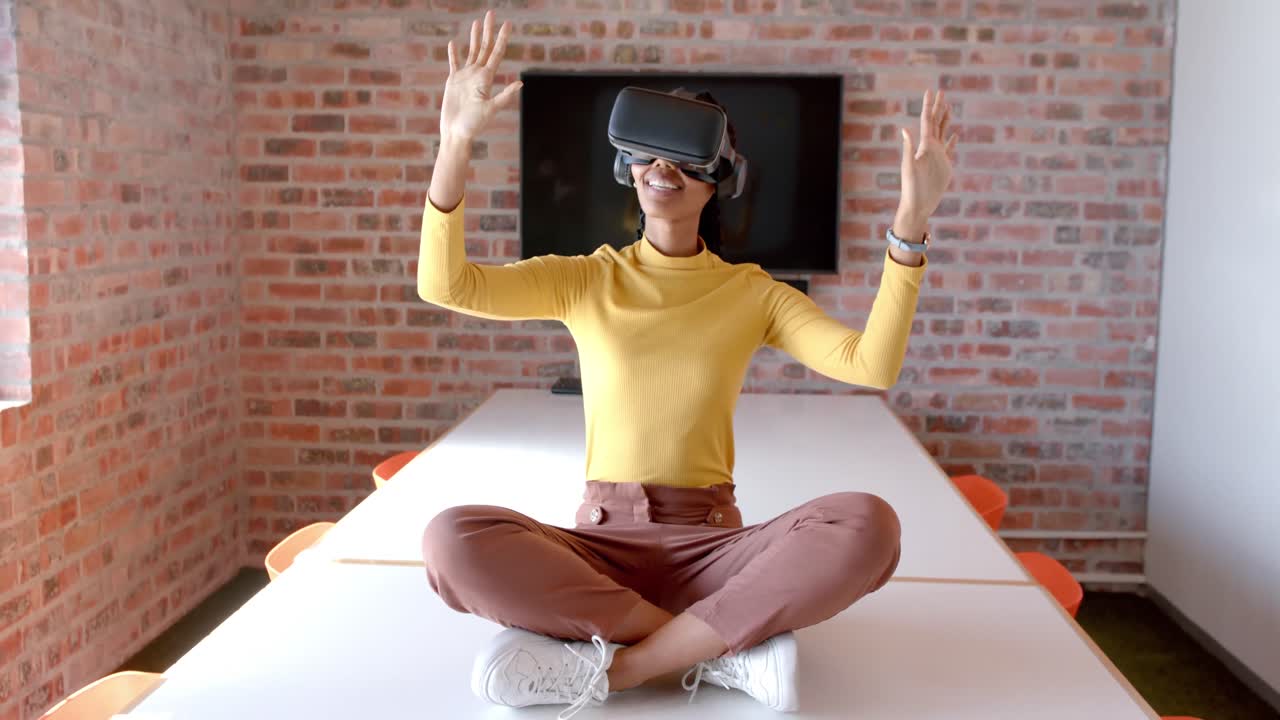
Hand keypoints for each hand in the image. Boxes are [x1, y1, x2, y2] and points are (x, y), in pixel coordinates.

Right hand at [441, 11, 520, 143]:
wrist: (457, 133)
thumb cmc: (474, 125)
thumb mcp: (490, 109)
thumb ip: (504, 96)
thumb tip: (520, 83)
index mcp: (487, 78)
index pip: (496, 53)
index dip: (502, 38)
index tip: (507, 24)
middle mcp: (478, 75)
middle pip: (484, 48)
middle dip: (488, 31)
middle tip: (491, 13)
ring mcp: (466, 77)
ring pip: (471, 52)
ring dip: (474, 37)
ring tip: (477, 22)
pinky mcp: (453, 82)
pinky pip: (454, 64)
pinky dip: (454, 54)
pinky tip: (453, 43)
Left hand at [896, 89, 957, 234]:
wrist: (918, 205)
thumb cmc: (911, 188)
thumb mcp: (910, 166)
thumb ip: (909, 148)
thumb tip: (905, 129)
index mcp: (923, 145)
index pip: (927, 120)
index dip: (929, 106)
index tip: (931, 91)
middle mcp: (930, 148)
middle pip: (936, 122)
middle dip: (939, 107)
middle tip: (942, 92)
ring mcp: (938, 156)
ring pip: (943, 132)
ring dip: (946, 119)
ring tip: (948, 107)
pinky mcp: (945, 166)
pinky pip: (950, 150)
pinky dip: (952, 141)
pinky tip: (954, 135)